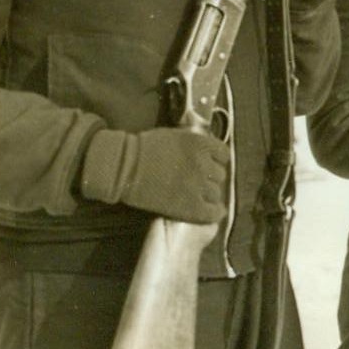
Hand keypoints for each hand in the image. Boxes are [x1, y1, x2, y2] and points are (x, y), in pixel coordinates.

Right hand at [80, 128, 228, 223]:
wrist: (124, 167)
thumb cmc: (145, 148)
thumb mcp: (176, 135)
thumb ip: (196, 142)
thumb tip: (209, 147)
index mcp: (201, 144)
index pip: (224, 155)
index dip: (217, 161)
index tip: (210, 165)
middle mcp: (203, 164)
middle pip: (219, 175)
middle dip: (210, 178)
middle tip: (198, 181)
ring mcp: (198, 187)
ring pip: (216, 194)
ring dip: (208, 194)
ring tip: (198, 195)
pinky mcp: (190, 207)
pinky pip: (213, 213)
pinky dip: (214, 213)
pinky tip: (211, 211)